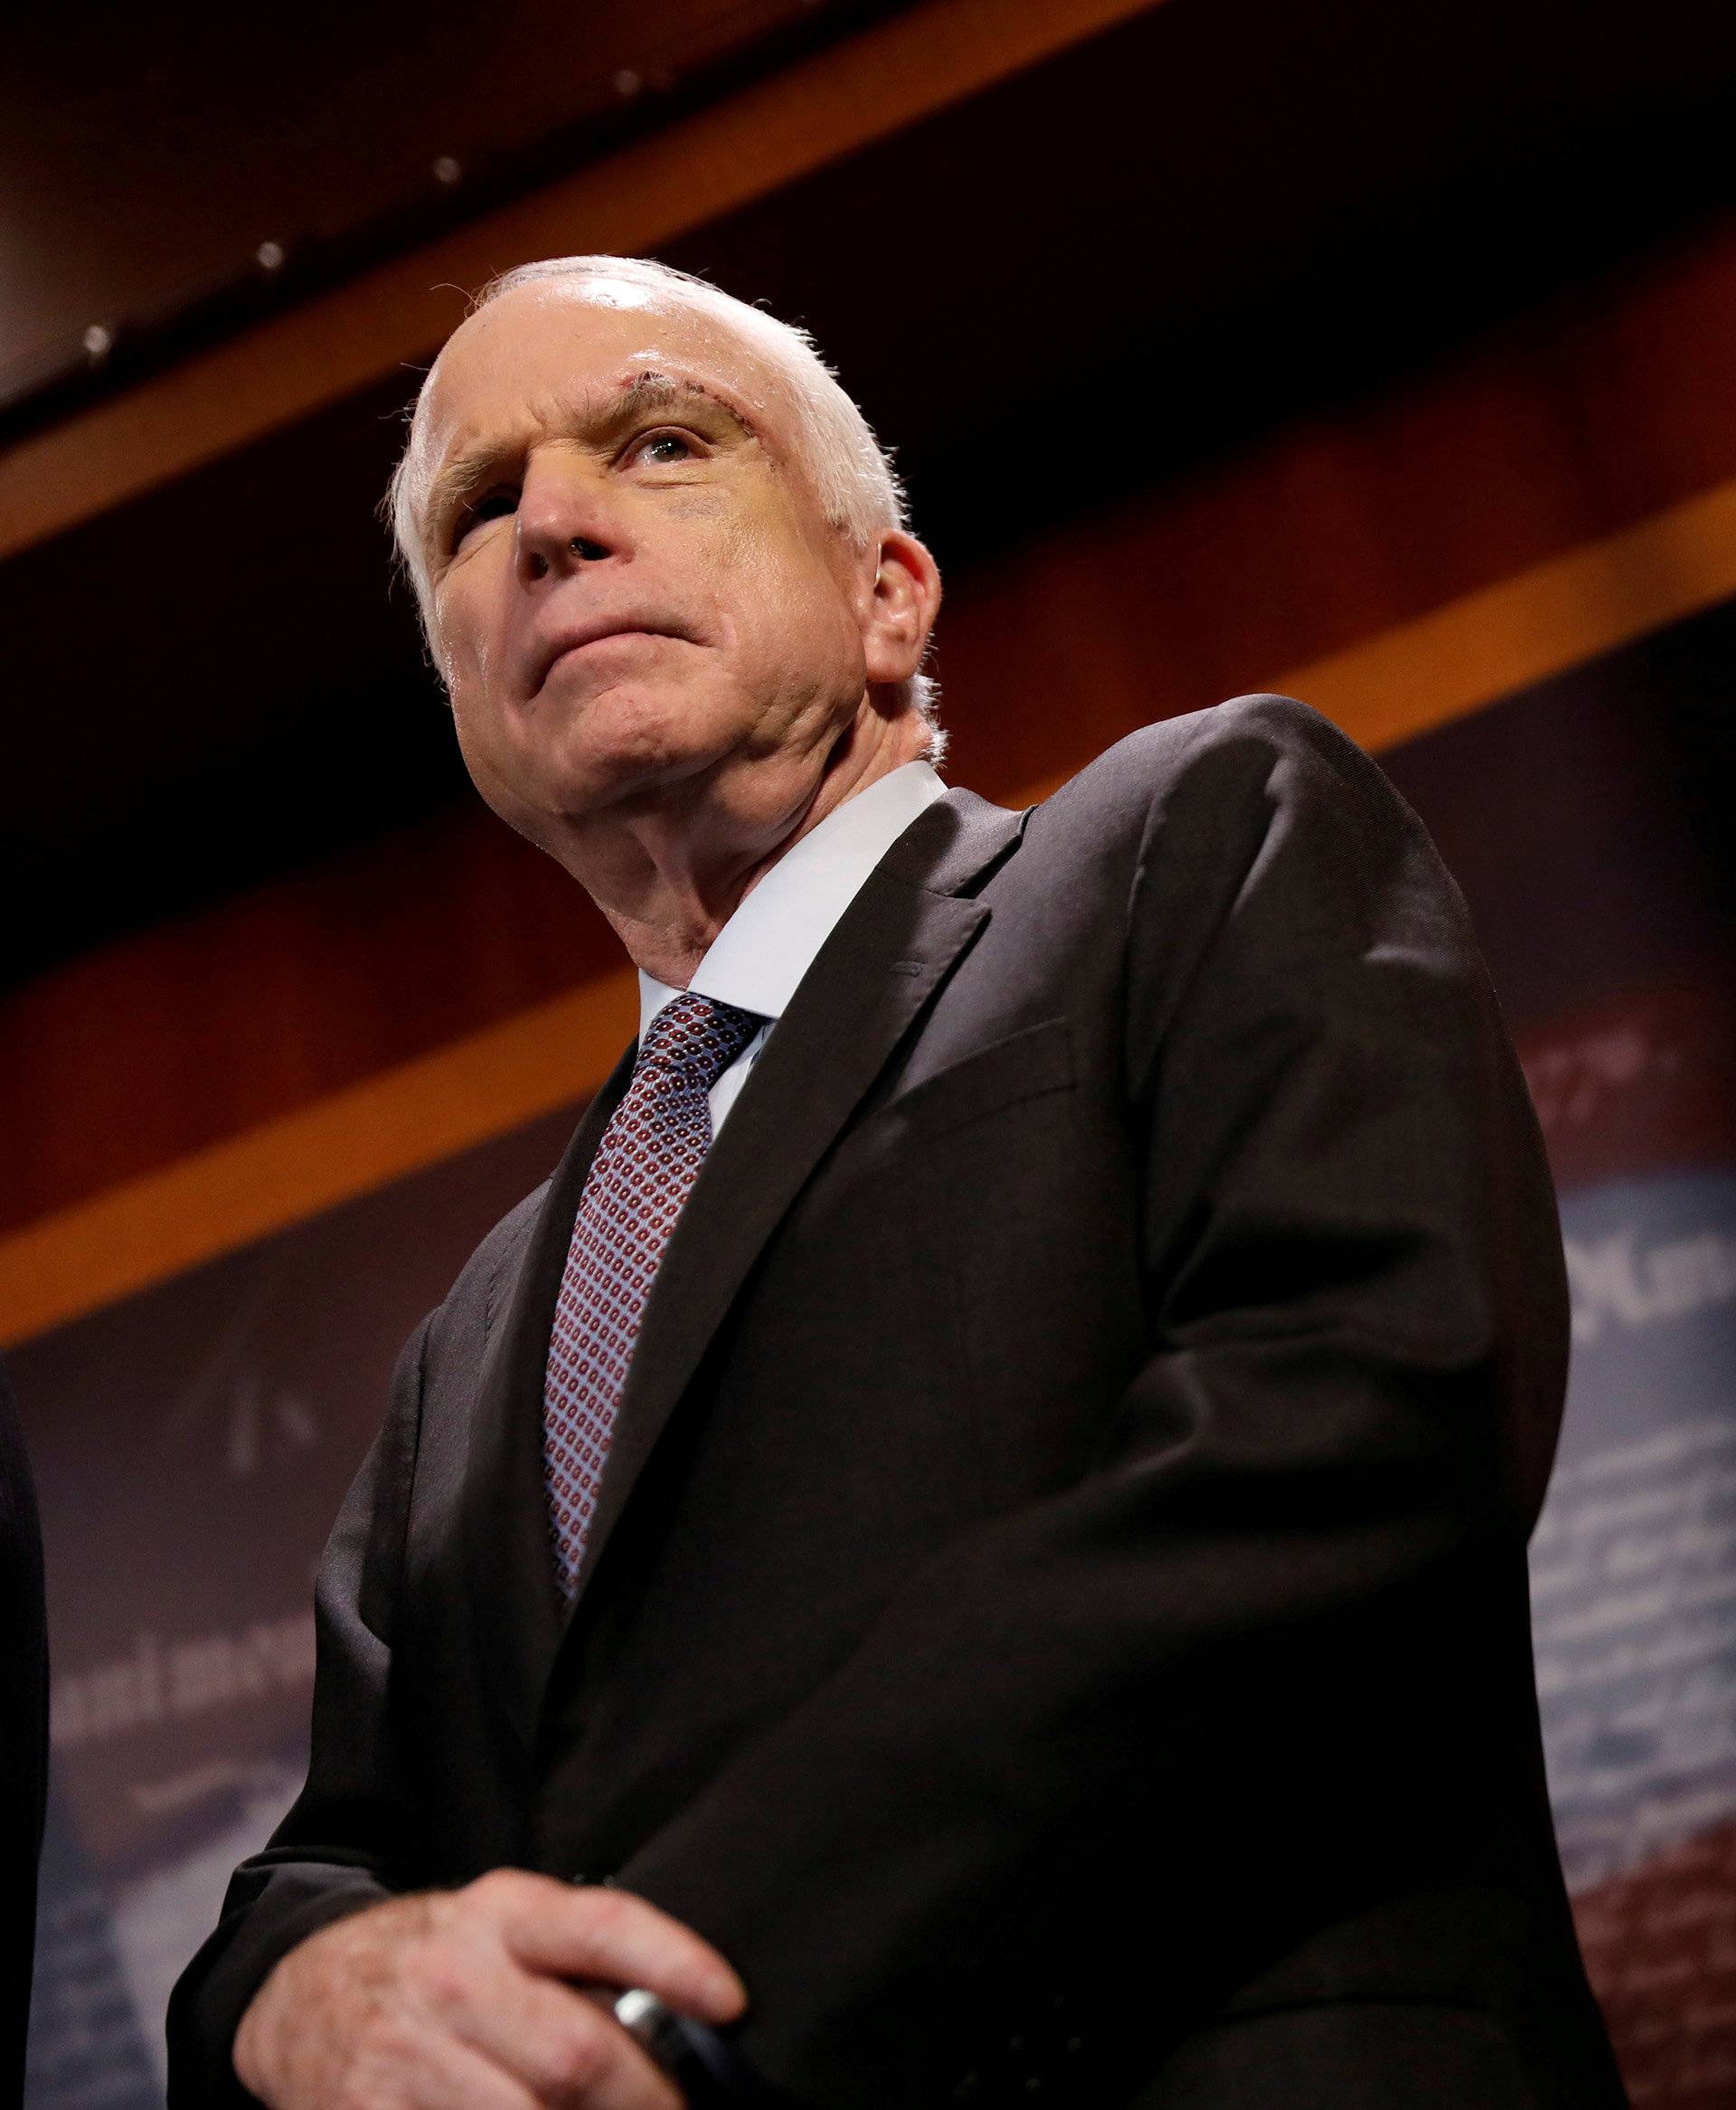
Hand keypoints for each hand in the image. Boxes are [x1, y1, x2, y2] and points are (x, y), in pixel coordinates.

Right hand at [232, 1869, 746, 2109]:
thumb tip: (678, 2028)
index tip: (731, 2003)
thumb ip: (577, 1968)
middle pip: (575, 2054)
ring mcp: (407, 2052)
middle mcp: (454, 1974)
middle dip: (645, 2101)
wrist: (297, 1990)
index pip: (601, 1926)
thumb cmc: (435, 1961)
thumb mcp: (502, 1930)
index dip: (673, 1963)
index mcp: (502, 1913)